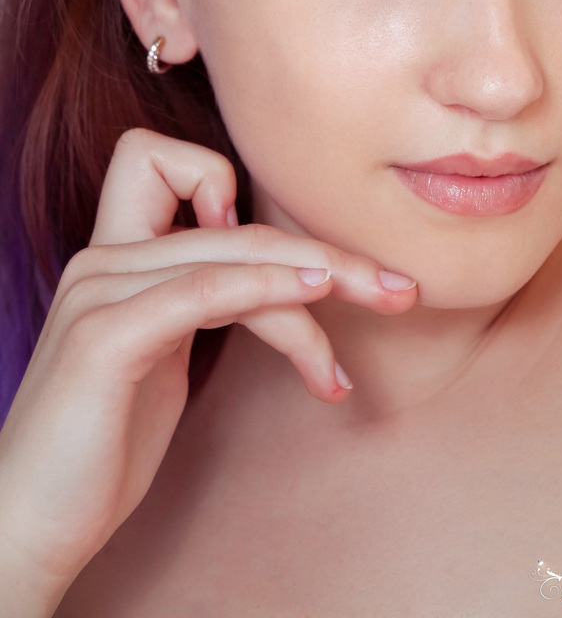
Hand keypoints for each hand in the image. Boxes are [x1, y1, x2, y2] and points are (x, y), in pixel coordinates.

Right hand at [0, 129, 416, 610]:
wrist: (27, 522)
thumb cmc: (100, 446)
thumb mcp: (162, 357)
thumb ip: (204, 304)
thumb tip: (280, 285)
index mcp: (117, 256)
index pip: (167, 163)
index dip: (225, 183)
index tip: (279, 254)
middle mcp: (105, 258)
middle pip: (238, 219)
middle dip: (328, 247)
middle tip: (399, 285)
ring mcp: (101, 289)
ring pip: (236, 250)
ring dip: (323, 278)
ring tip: (383, 306)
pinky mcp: (105, 334)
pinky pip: (207, 290)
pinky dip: (270, 291)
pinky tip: (316, 306)